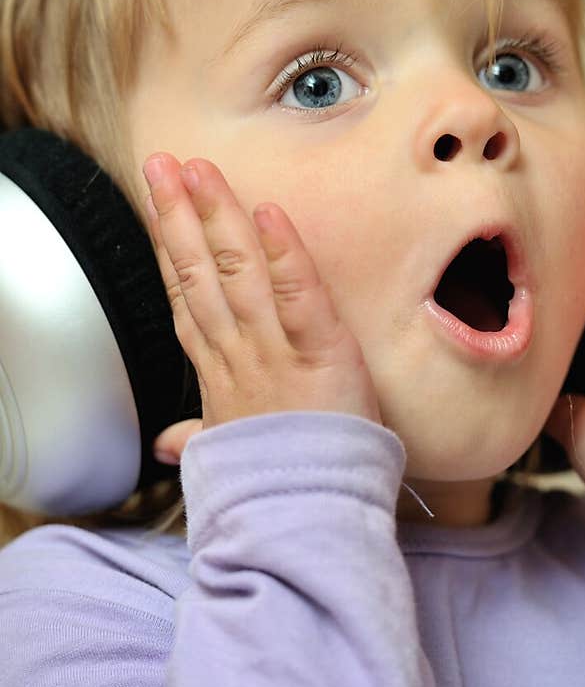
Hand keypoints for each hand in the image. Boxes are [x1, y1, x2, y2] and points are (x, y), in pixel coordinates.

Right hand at [143, 153, 382, 463]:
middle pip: (199, 273)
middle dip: (178, 215)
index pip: (189, 297)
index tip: (160, 206)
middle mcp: (239, 354)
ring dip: (217, 216)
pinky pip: (299, 297)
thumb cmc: (279, 482)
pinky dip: (286, 254)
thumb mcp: (231, 454)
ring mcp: (275, 352)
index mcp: (221, 373)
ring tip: (199, 169)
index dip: (171, 247)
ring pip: (237, 272)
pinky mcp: (321, 354)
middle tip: (161, 164)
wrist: (307, 522)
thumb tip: (167, 441)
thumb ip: (200, 434)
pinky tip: (269, 214)